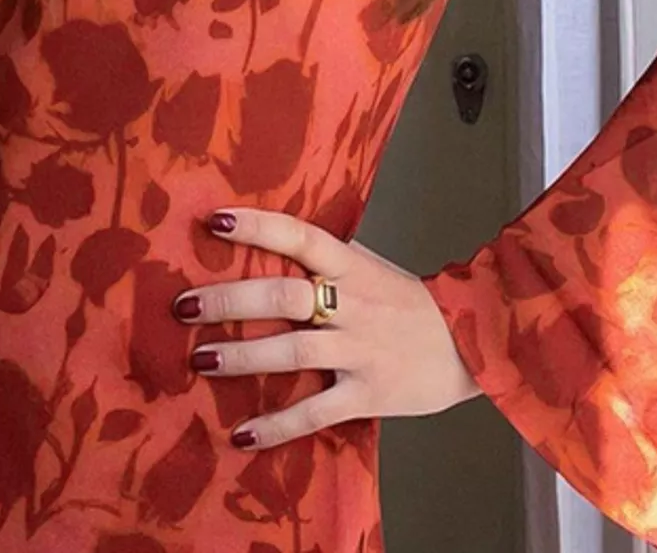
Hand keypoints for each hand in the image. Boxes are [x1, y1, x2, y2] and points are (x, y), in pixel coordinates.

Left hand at [171, 206, 482, 449]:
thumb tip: (267, 240)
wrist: (472, 342)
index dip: (259, 226)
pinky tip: (242, 435)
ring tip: (198, 359)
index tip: (215, 220)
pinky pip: (315, 412)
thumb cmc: (408, 301)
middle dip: (229, 300)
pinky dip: (277, 426)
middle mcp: (353, 304)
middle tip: (184, 304)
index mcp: (352, 266)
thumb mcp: (370, 266)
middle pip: (284, 294)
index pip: (301, 236)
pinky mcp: (367, 394)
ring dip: (240, 357)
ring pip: (292, 351)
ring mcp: (359, 350)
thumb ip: (326, 259)